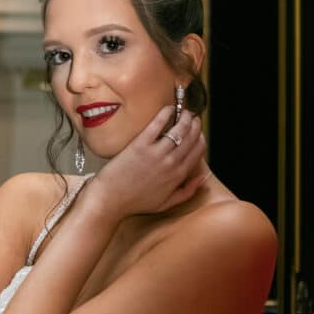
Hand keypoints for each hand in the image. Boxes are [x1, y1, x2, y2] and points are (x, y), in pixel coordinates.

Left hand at [88, 107, 206, 219]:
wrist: (111, 199)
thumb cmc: (136, 202)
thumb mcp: (166, 204)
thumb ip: (187, 192)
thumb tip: (202, 178)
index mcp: (178, 176)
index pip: (198, 151)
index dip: (201, 138)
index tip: (198, 132)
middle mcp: (171, 163)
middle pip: (191, 137)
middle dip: (195, 124)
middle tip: (193, 117)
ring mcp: (156, 153)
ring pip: (180, 129)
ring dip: (185, 117)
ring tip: (184, 111)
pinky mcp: (141, 145)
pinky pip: (158, 124)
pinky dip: (166, 114)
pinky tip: (169, 109)